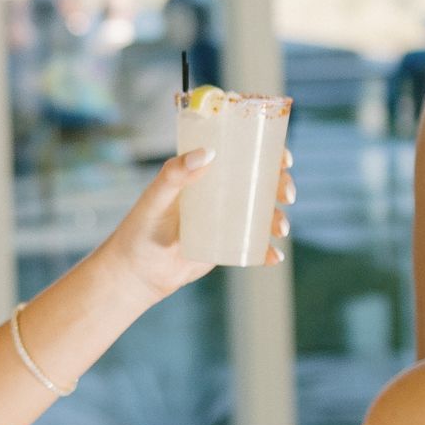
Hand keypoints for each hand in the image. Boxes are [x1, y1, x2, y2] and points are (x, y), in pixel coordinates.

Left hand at [102, 150, 296, 302]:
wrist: (138, 272)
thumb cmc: (141, 228)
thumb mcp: (156, 198)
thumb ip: (175, 174)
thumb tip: (207, 153)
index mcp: (205, 173)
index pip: (241, 154)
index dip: (267, 152)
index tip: (283, 157)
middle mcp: (220, 194)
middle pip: (261, 183)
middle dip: (281, 185)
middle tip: (286, 194)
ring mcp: (226, 220)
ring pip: (263, 214)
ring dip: (279, 218)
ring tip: (280, 230)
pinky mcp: (227, 246)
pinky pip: (255, 247)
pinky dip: (268, 251)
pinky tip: (274, 256)